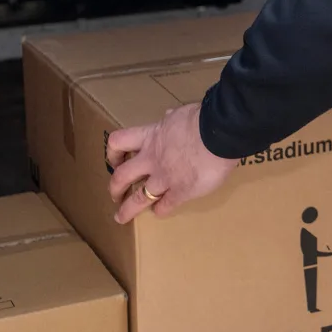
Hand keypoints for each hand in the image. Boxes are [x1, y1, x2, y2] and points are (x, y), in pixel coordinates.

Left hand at [106, 102, 237, 223]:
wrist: (219, 133)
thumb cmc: (203, 118)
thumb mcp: (181, 113)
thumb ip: (172, 119)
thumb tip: (170, 116)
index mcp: (151, 136)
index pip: (119, 142)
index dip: (113, 153)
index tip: (116, 160)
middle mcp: (152, 159)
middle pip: (121, 177)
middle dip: (115, 188)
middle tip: (115, 195)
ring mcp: (165, 178)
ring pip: (138, 199)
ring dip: (128, 209)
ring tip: (122, 217)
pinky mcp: (181, 192)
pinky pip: (165, 206)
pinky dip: (161, 210)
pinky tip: (161, 211)